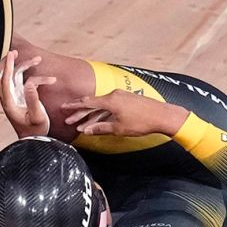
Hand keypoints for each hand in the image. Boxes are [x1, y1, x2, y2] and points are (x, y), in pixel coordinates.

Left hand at [0, 49, 56, 137]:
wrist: (34, 141)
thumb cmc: (35, 131)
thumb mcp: (37, 116)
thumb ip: (33, 100)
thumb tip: (29, 83)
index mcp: (8, 102)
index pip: (4, 80)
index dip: (7, 66)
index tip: (12, 54)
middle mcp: (8, 98)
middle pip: (1, 75)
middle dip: (7, 62)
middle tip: (15, 52)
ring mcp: (13, 97)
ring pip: (14, 77)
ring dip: (24, 67)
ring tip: (38, 60)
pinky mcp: (20, 97)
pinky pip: (23, 82)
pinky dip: (33, 77)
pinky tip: (48, 79)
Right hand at [61, 90, 187, 138]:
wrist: (163, 116)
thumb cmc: (142, 122)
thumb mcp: (119, 128)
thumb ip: (101, 128)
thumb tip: (86, 130)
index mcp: (110, 100)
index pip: (86, 102)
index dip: (73, 106)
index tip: (63, 108)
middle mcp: (113, 95)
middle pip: (92, 104)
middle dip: (80, 113)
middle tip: (69, 120)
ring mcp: (121, 97)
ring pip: (101, 106)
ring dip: (91, 115)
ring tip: (81, 125)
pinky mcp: (127, 100)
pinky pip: (109, 107)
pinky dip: (102, 114)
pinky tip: (98, 121)